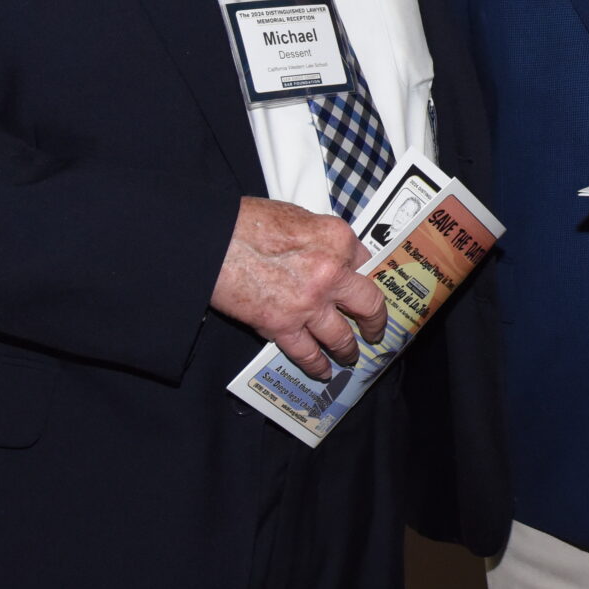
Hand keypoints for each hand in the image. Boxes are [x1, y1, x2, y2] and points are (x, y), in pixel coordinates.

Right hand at [210, 198, 385, 379]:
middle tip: (376, 330)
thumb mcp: (298, 216)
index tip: (366, 285)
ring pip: (342, 336)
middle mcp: (331, 273)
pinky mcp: (282, 326)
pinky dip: (317, 366)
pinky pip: (308, 353)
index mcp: (337, 239)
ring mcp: (309, 303)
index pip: (366, 260)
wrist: (212, 241)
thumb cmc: (248, 222)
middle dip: (376, 321)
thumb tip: (329, 254)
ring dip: (348, 349)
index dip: (366, 274)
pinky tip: (323, 372)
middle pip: (369, 304)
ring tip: (351, 356)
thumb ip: (321, 239)